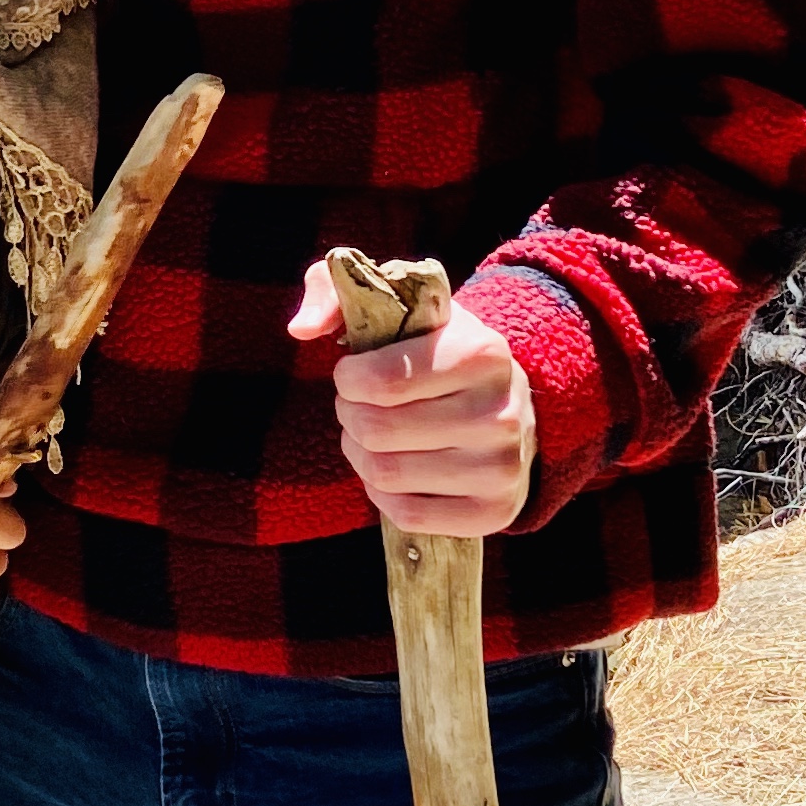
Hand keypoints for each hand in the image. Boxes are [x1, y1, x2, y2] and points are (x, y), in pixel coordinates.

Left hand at [288, 262, 537, 537]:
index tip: (353, 373)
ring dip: (360, 455)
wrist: (504, 401)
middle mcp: (501, 412)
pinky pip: (407, 515)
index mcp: (481, 353)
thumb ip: (334, 290)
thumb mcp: (393, 302)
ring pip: (386, 475)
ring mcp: (503, 467)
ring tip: (373, 435)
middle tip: (358, 406)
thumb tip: (301, 328)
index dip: (348, 380)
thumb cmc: (433, 347)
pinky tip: (393, 469)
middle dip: (349, 416)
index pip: (382, 381)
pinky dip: (382, 494)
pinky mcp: (494, 512)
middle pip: (376, 430)